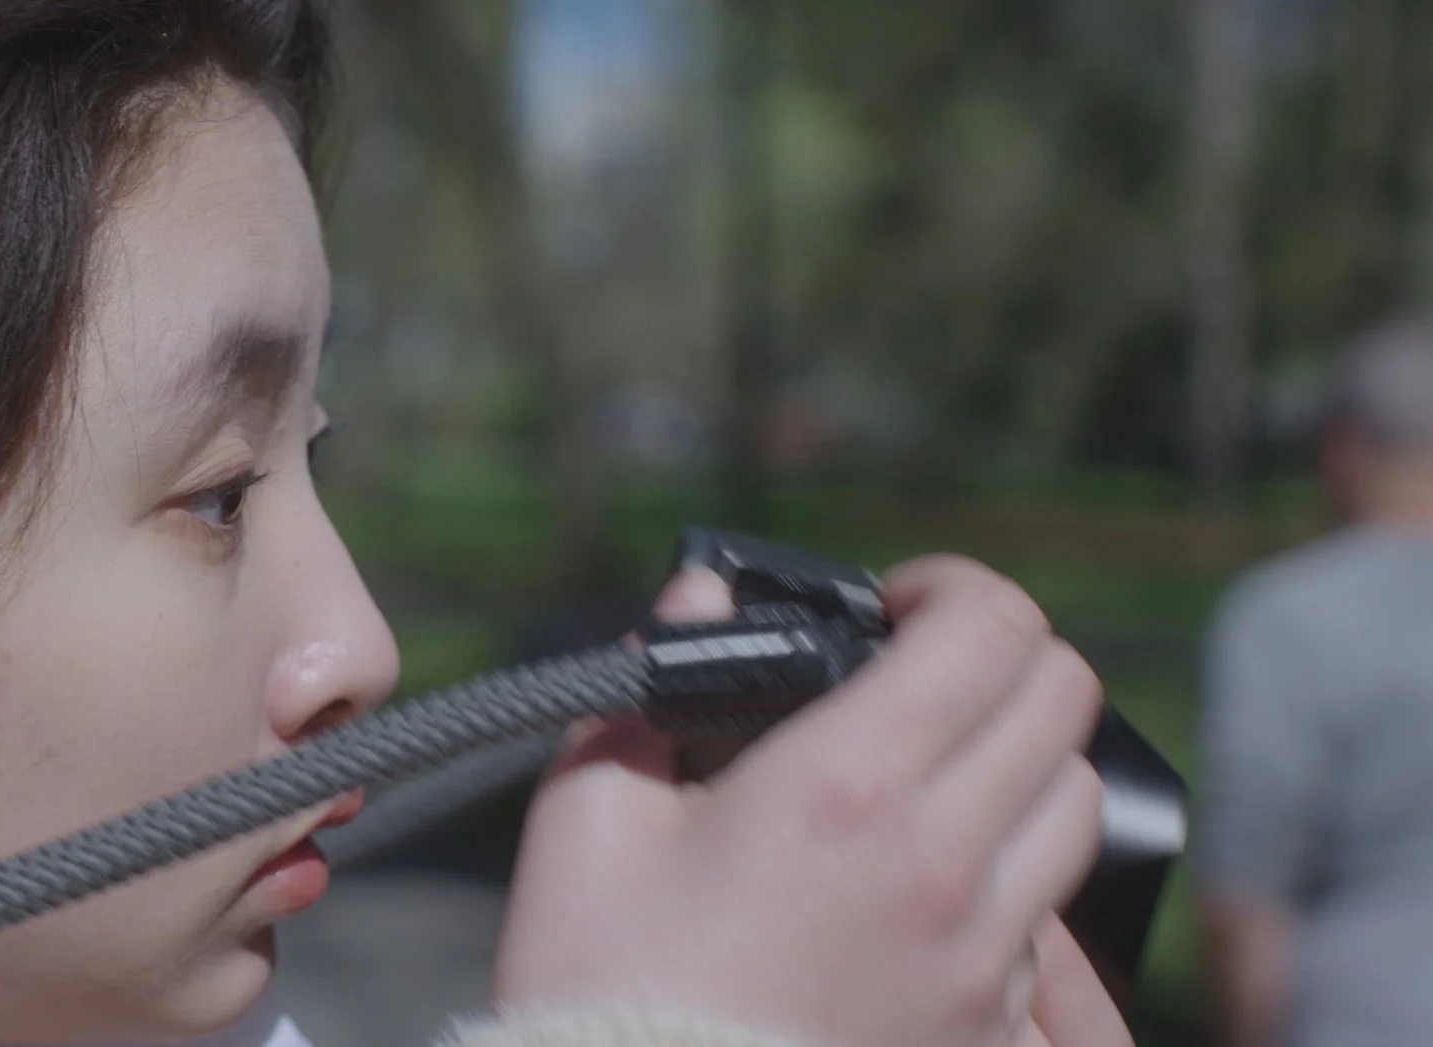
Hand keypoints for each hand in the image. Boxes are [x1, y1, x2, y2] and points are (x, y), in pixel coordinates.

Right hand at [491, 557, 1130, 1046]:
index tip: (893, 608)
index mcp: (847, 783)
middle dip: (998, 661)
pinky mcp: (986, 1029)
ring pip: (1076, 809)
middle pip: (1064, 702)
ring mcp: (982, 956)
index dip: (950, 588)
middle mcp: (943, 860)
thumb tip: (698, 603)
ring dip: (1018, 766)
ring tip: (930, 781)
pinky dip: (1004, 883)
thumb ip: (646, 687)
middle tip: (918, 677)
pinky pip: (1047, 925)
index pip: (992, 627)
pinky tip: (915, 893)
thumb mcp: (585, 817)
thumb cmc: (597, 983)